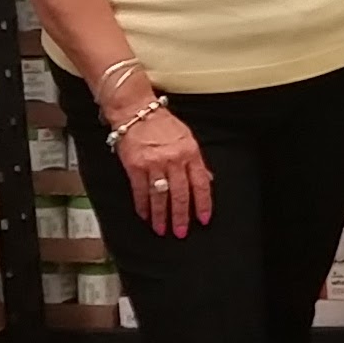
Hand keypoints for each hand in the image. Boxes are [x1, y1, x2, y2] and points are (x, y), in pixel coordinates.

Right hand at [116, 106, 211, 237]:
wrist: (136, 111)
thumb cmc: (162, 124)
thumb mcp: (187, 139)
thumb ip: (197, 162)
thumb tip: (208, 180)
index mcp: (190, 153)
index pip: (201, 184)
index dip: (202, 204)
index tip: (203, 219)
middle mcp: (174, 160)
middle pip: (180, 194)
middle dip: (181, 216)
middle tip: (180, 231)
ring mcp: (154, 164)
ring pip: (160, 196)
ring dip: (161, 216)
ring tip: (161, 229)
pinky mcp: (135, 166)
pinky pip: (140, 191)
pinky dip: (142, 205)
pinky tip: (144, 215)